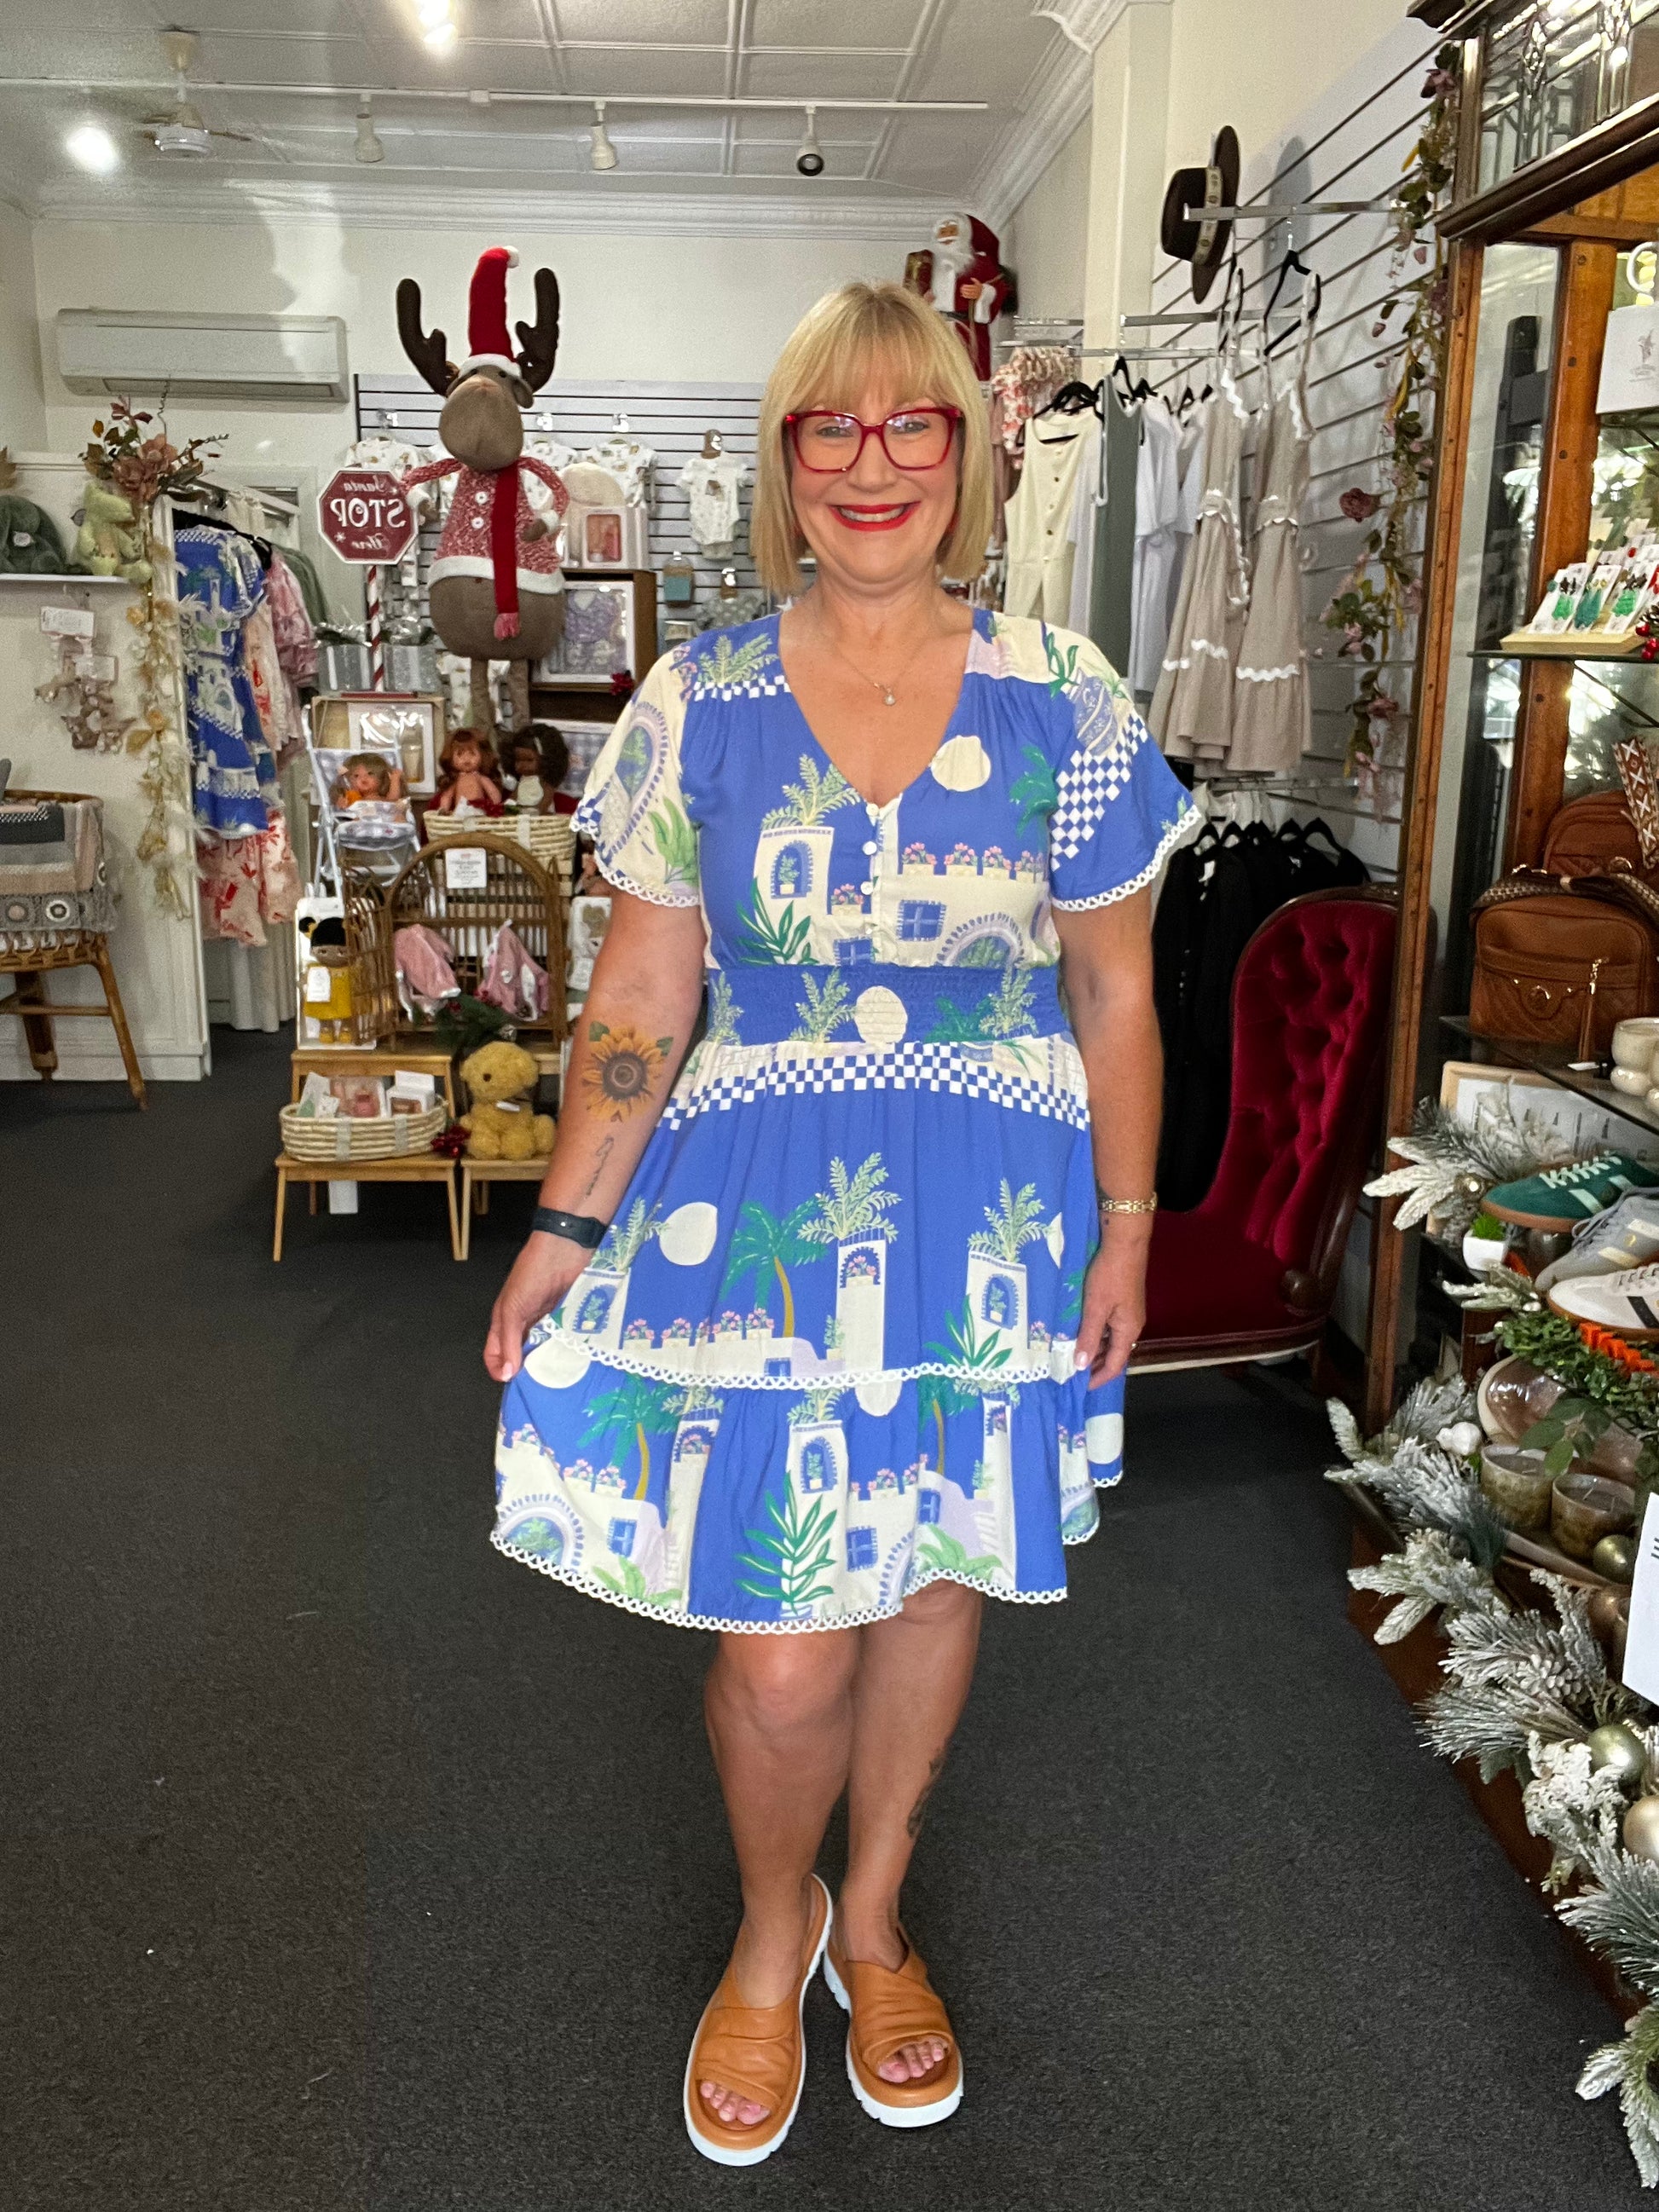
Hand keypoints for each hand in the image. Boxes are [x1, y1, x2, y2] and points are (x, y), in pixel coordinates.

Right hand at [484, 1233, 588, 1381]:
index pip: (495, 1353)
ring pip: (543, 1351)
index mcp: (504, 1322)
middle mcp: (524, 1325)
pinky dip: (566, 1351)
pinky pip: (563, 1341)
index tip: (512, 1383)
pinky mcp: (565, 1319)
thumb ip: (509, 1341)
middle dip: (527, 1370)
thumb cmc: (532, 1274)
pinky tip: (572, 1361)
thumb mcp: (513, 1309)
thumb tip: (507, 1374)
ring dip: (549, 1362)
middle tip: (539, 1386)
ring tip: (558, 1378)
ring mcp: (545, 1322)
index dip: (499, 1369)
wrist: (564, 1251)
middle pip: (521, 1356)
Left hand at [959, 278, 982, 300]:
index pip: (970, 287)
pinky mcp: (974, 297)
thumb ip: (975, 280)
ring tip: (961, 291)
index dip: (966, 286)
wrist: (984, 292)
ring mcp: (975, 294)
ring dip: (964, 293)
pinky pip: (969, 297)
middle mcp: (976, 291)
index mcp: (977, 287)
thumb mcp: (978, 283)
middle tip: (961, 288)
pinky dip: (966, 296)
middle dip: (965, 289)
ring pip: (969, 294)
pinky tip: (963, 295)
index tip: (963, 285)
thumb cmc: (980, 287)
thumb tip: (971, 278)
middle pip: (969, 290)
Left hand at [1073, 1234, 1148, 1383]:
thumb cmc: (1109, 1276)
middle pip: (1114, 1354)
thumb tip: (1080, 1365)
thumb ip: (1088, 1336)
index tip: (1081, 1387)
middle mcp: (1132, 1326)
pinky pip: (1109, 1327)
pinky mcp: (1122, 1302)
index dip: (1098, 1378)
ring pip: (1110, 1340)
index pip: (1115, 1365)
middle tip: (1072, 1373)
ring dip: (1094, 1349)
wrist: (1124, 1244)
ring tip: (1073, 1356)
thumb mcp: (1095, 1308)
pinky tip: (1081, 1333)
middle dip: (1095, 1366)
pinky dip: (1096, 1334)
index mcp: (1129, 1331)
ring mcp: (1128, 1313)